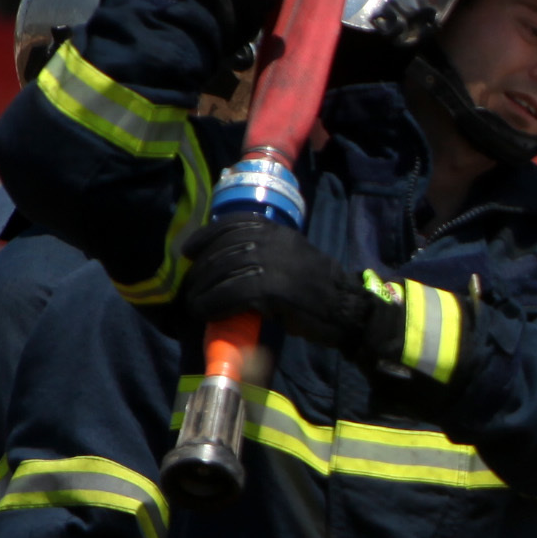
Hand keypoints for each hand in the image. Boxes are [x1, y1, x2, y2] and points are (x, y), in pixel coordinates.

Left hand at [186, 219, 389, 352]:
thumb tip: (227, 262)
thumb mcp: (294, 258)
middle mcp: (273, 241)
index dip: (205, 236)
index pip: (232, 224)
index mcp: (277, 231)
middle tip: (190, 288)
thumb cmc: (319, 291)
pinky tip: (206, 313)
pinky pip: (231, 294)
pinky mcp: (271, 288)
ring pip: (223, 272)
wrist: (348, 311)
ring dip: (202, 291)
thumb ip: (266, 252)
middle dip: (200, 270)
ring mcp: (272, 263)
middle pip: (222, 250)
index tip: (188, 250)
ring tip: (194, 305)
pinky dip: (213, 305)